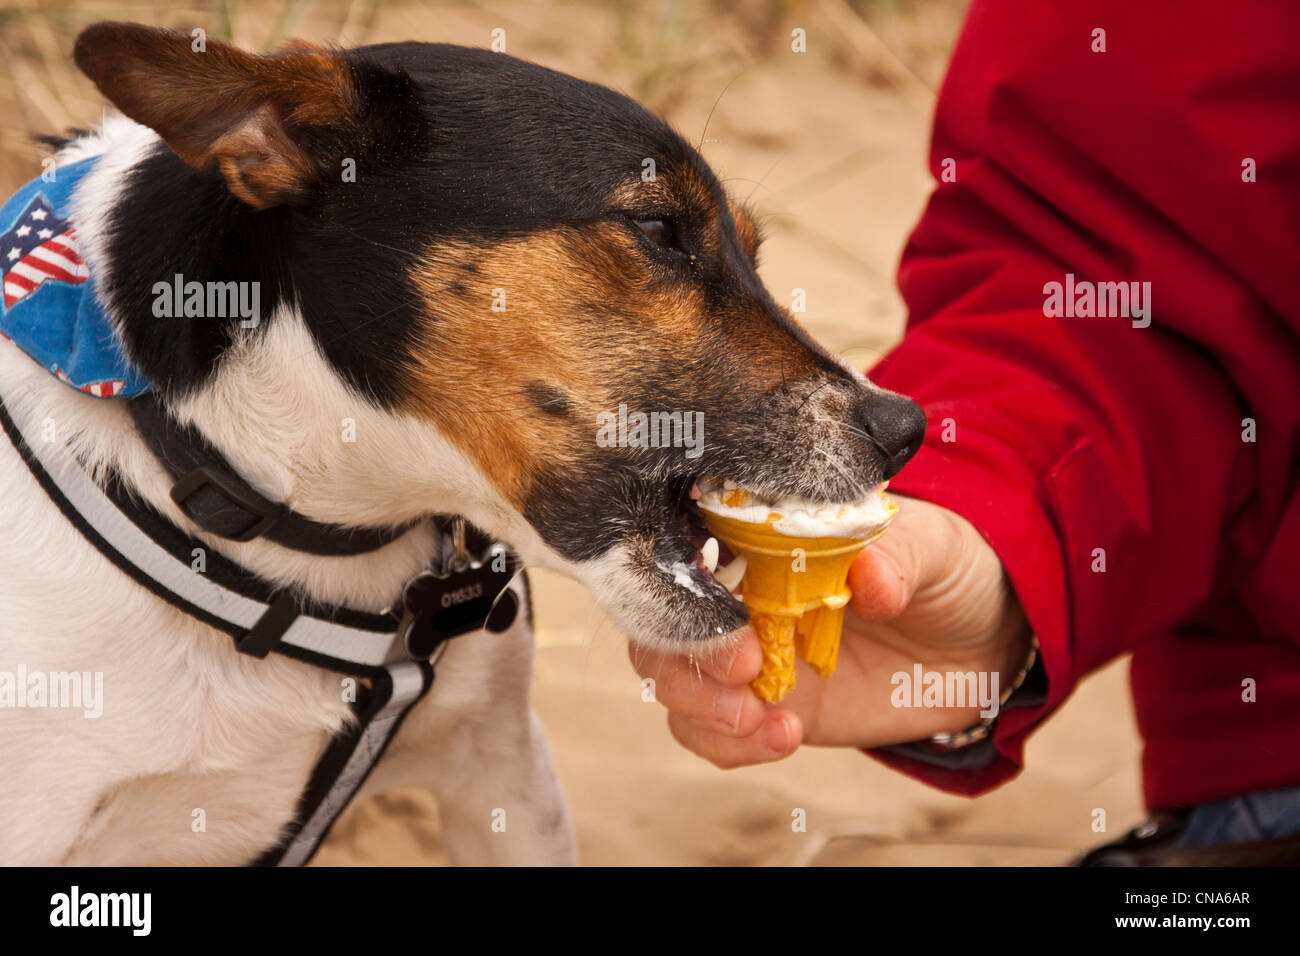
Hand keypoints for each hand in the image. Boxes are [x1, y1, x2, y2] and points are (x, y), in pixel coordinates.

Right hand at [628, 495, 1032, 766]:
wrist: (978, 643)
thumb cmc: (944, 569)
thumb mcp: (933, 547)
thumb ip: (899, 557)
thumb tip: (870, 579)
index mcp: (761, 532)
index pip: (684, 539)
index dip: (683, 572)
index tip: (726, 604)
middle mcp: (737, 589)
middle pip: (658, 615)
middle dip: (686, 651)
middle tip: (746, 668)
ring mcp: (744, 651)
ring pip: (668, 678)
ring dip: (698, 705)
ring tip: (760, 719)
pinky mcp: (761, 707)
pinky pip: (709, 732)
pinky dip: (728, 744)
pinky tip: (783, 737)